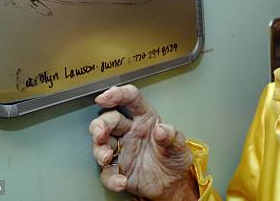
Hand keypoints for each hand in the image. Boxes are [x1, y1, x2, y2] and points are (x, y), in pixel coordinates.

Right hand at [89, 85, 198, 199]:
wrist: (172, 184)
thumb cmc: (174, 158)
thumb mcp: (179, 146)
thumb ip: (172, 136)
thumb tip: (161, 130)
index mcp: (144, 118)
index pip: (130, 100)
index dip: (117, 95)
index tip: (105, 97)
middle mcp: (129, 131)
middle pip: (109, 120)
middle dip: (100, 125)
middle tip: (100, 134)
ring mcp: (122, 150)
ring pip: (101, 144)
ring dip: (100, 150)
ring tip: (106, 157)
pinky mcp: (118, 170)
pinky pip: (108, 173)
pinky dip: (111, 178)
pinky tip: (121, 181)